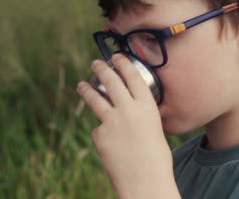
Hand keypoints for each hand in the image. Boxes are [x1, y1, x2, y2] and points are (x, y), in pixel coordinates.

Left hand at [76, 54, 179, 198]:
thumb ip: (142, 116)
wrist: (145, 181)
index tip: (116, 57)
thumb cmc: (156, 158)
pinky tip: (110, 145)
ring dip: (86, 89)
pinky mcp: (99, 135)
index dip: (123, 63)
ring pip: (94, 98)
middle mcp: (128, 109)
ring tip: (81, 85)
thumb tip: (131, 110)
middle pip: (110, 80)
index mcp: (146, 106)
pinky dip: (102, 133)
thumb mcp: (155, 129)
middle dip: (101, 68)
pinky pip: (98, 128)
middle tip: (95, 63)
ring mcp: (111, 121)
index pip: (132, 76)